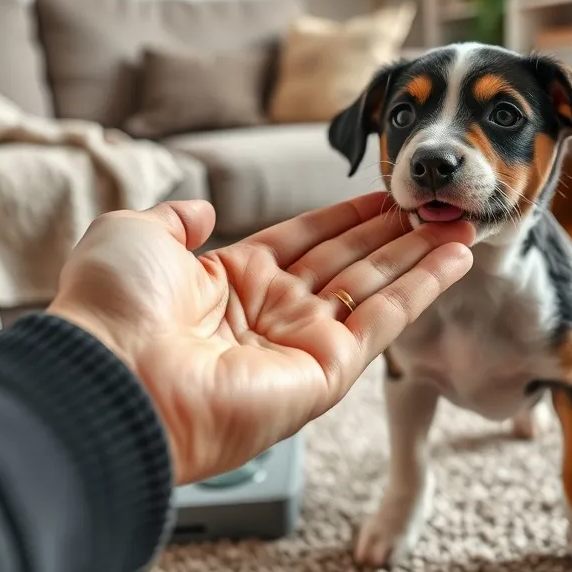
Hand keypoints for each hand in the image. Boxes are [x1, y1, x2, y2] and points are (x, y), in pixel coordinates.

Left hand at [47, 192, 472, 484]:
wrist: (110, 376)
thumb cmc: (111, 308)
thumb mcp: (136, 236)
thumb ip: (175, 219)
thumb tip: (200, 209)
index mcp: (231, 281)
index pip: (306, 239)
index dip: (346, 215)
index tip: (384, 195)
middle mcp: (272, 313)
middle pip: (349, 260)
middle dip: (395, 232)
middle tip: (436, 203)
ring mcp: (301, 344)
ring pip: (376, 286)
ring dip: (420, 254)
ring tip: (460, 221)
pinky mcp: (326, 373)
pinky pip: (385, 320)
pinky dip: (424, 287)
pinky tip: (455, 255)